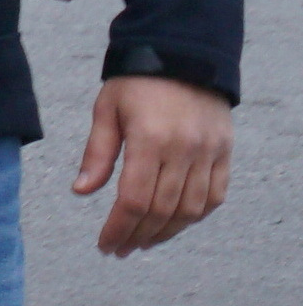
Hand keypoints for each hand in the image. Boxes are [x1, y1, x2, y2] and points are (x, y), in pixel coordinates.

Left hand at [74, 73, 231, 256]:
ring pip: (190, 209)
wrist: (184, 56)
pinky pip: (214, 196)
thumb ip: (97, 153)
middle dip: (138, 236)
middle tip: (120, 249)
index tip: (105, 245)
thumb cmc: (136, 83)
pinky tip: (174, 224)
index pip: (134, 200)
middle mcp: (185, 150)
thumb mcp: (107, 110)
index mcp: (150, 140)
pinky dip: (195, 216)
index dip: (118, 228)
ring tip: (143, 242)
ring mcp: (209, 152)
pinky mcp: (224, 152)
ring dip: (166, 233)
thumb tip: (81, 192)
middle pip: (162, 211)